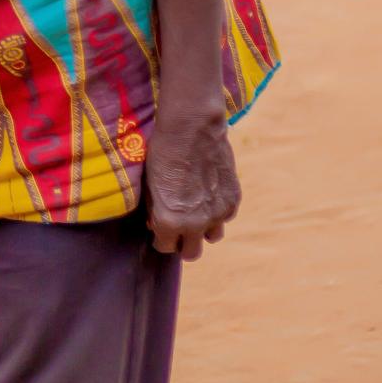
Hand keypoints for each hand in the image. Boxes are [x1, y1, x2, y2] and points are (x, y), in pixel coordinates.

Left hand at [144, 107, 238, 260]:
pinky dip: (217, 212)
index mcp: (170, 223)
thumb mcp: (148, 185)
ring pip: (212, 237)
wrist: (191, 129)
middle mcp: (195, 224)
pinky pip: (225, 217)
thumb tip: (156, 222)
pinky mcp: (233, 200)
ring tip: (195, 212)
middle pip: (191, 253)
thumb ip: (155, 210)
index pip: (165, 247)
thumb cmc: (161, 153)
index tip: (159, 229)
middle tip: (177, 228)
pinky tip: (208, 196)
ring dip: (203, 230)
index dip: (160, 238)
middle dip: (182, 243)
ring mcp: (217, 214)